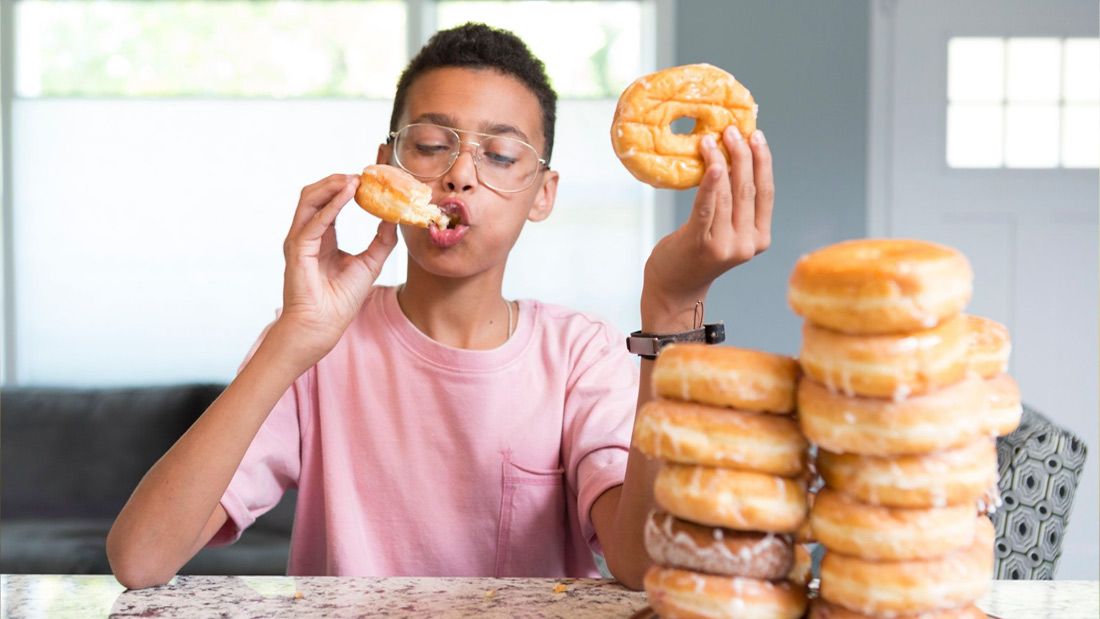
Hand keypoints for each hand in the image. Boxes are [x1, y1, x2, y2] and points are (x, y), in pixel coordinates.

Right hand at [277, 174, 398, 364]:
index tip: (371, 179)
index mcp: (322, 238)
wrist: (323, 326)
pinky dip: (332, 204)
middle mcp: (307, 235)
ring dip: (332, 185)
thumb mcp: (370, 264)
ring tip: (355, 178)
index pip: (330, 203)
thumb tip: (395, 218)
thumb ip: (382, 240)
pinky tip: (349, 194)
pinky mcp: (298, 249)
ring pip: (309, 199)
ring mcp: (299, 240)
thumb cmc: (341, 300)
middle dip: (338, 180)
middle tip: (364, 174)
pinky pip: (315, 220)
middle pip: (316, 195)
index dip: (348, 189)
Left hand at [641, 126, 773, 330]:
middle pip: (749, 189)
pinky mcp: (701, 244)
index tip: (756, 136)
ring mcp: (726, 246)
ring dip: (720, 161)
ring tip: (711, 139)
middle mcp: (747, 243)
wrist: (674, 288)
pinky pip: (707, 208)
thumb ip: (733, 206)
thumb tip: (729, 159)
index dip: (763, 161)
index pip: (766, 192)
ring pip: (728, 195)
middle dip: (742, 155)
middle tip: (732, 130)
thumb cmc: (696, 255)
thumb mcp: (724, 232)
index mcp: (759, 239)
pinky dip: (710, 185)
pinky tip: (711, 164)